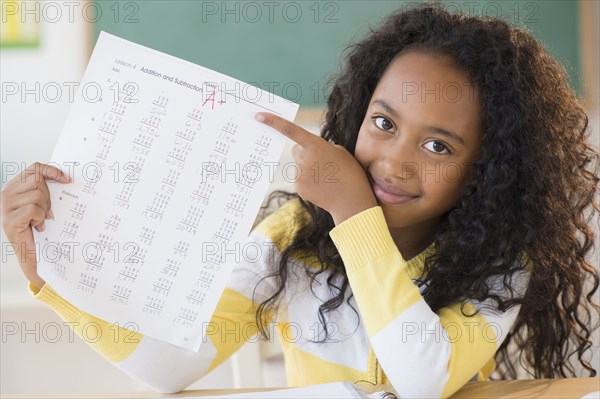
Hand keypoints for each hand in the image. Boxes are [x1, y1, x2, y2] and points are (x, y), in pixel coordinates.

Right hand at [1, 162, 71, 289]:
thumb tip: (66, 177)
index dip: (51, 170)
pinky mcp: (9, 220)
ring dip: (44, 209)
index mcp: (14, 189)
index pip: (34, 168)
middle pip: (37, 179)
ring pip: (37, 194)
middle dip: (48, 195)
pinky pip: (34, 209)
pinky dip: (40, 218)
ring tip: (39, 220)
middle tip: (46, 211)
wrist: (34, 256)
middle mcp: (6, 195)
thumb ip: (45, 190)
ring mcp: (6, 208)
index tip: (66, 179)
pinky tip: (36, 226)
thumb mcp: (43, 205)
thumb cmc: (38, 230)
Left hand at [256, 112, 376, 224]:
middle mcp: (304, 159)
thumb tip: (306, 151)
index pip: (290, 130)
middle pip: (297, 150)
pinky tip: (322, 186)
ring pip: (299, 165)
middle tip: (324, 163)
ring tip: (327, 177)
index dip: (273, 122)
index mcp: (315, 145)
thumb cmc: (349, 173)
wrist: (351, 200)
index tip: (259, 116)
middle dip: (306, 153)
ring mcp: (299, 174)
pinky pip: (300, 178)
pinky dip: (309, 181)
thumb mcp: (340, 151)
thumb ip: (321, 146)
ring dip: (309, 168)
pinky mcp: (298, 187)